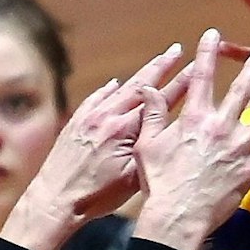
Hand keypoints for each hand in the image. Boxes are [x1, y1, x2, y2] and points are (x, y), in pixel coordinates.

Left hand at [3, 45, 187, 249]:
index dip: (179, 84)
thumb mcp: (132, 179)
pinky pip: (96, 97)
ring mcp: (89, 116)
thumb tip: (166, 128)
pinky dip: (109, 88)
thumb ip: (149, 149)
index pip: (159, 102)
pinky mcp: (76, 122)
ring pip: (120, 88)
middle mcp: (107, 116)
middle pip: (141, 85)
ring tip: (155, 61)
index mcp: (125, 131)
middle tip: (177, 49)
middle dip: (162, 66)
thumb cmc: (95, 196)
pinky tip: (115, 82)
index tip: (194, 68)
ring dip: (140, 74)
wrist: (55, 200)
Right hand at [131, 31, 249, 249]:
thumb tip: (147, 87)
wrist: (176, 216)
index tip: (213, 34)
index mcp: (195, 118)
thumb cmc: (160, 182)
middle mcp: (221, 127)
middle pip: (242, 91)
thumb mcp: (148, 144)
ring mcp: (239, 149)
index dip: (207, 53)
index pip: (202, 78)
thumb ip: (153, 113)